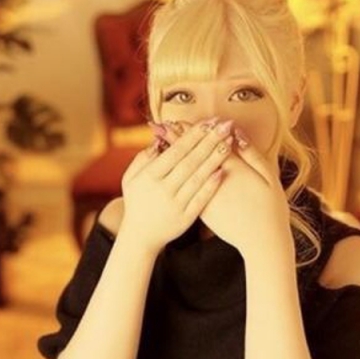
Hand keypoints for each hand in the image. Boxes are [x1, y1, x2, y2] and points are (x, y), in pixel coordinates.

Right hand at [119, 120, 233, 252]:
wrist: (140, 237)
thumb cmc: (137, 202)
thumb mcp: (130, 178)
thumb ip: (143, 158)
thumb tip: (159, 138)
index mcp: (150, 176)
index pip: (176, 151)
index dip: (193, 135)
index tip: (208, 122)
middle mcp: (163, 189)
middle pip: (190, 161)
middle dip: (209, 141)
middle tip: (225, 125)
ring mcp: (176, 204)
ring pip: (198, 177)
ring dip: (215, 159)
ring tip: (229, 143)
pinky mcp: (186, 218)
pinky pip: (202, 198)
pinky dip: (212, 185)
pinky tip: (224, 171)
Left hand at [159, 120, 293, 258]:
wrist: (261, 241)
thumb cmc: (271, 209)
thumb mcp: (269, 178)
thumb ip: (253, 155)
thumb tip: (237, 134)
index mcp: (233, 171)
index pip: (210, 145)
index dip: (197, 132)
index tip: (184, 118)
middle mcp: (216, 183)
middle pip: (194, 157)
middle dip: (179, 140)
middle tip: (164, 123)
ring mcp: (207, 199)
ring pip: (186, 174)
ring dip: (174, 157)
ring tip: (162, 142)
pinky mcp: (204, 212)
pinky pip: (186, 191)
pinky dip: (177, 178)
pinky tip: (170, 169)